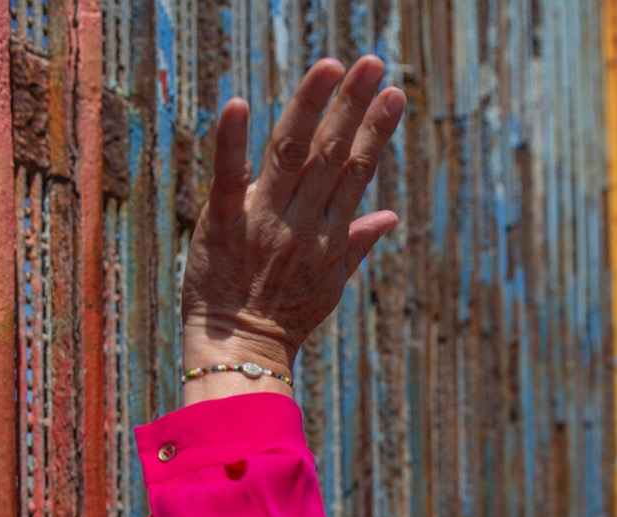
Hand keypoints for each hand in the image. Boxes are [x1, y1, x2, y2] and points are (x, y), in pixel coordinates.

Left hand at [180, 56, 406, 392]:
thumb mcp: (331, 285)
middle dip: (353, 106)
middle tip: (373, 63)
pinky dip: (232, 141)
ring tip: (330, 67)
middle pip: (331, 153)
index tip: (393, 94)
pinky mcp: (222, 225)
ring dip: (311, 106)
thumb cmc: (284, 318)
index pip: (356, 171)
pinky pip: (227, 178)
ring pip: (291, 154)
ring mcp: (263, 222)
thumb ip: (357, 243)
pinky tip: (237, 104)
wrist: (241, 353)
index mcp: (328, 234)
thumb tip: (390, 217)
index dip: (375, 131)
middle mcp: (302, 223)